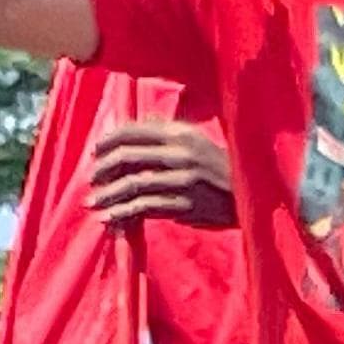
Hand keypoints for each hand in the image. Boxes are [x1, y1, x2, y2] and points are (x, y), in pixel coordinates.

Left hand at [87, 119, 234, 228]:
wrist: (252, 195)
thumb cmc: (220, 167)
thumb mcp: (197, 141)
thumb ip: (168, 133)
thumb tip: (137, 125)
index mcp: (181, 134)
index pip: (134, 131)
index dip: (108, 141)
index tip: (95, 152)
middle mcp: (180, 153)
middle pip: (127, 156)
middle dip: (102, 169)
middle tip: (91, 179)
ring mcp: (182, 180)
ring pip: (132, 185)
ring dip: (107, 195)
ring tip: (92, 202)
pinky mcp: (184, 206)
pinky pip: (145, 209)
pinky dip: (123, 214)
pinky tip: (110, 219)